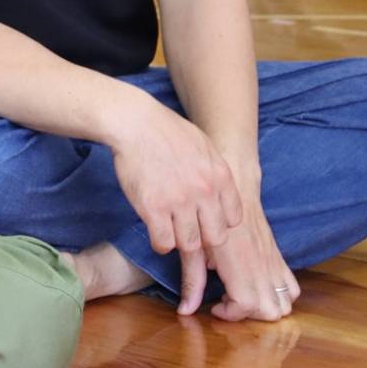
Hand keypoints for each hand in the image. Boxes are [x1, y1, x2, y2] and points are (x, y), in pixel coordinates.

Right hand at [107, 97, 243, 309]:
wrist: (134, 122)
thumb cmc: (166, 130)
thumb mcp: (204, 146)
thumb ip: (215, 173)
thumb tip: (219, 194)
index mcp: (220, 177)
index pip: (233, 220)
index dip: (219, 226)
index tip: (206, 225)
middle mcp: (204, 193)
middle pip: (214, 239)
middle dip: (203, 242)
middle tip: (189, 239)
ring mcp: (179, 202)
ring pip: (189, 245)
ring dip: (180, 244)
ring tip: (169, 233)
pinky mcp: (153, 208)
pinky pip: (163, 243)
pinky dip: (160, 243)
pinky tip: (155, 230)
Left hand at [200, 185, 300, 321]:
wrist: (237, 186)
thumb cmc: (211, 212)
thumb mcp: (198, 242)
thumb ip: (195, 272)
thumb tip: (187, 303)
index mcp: (239, 263)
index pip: (246, 303)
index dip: (231, 313)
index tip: (215, 307)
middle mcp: (261, 265)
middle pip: (270, 311)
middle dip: (249, 315)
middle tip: (227, 302)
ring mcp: (273, 262)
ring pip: (285, 304)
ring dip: (265, 308)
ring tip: (242, 297)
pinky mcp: (278, 257)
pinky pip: (292, 288)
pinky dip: (280, 297)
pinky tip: (257, 287)